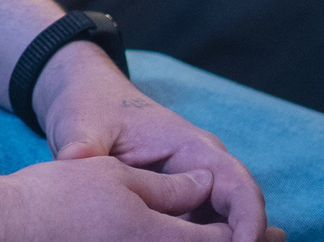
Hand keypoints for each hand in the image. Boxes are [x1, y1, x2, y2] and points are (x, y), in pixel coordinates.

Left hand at [27, 45, 280, 241]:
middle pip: (240, 211)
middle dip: (245, 239)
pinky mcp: (181, 201)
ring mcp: (195, 186)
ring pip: (225, 225)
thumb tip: (75, 158)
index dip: (249, 218)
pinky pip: (203, 229)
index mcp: (191, 147)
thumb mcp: (83, 124)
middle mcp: (203, 167)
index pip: (237, 185)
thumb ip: (84, 145)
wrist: (85, 96)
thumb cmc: (90, 106)